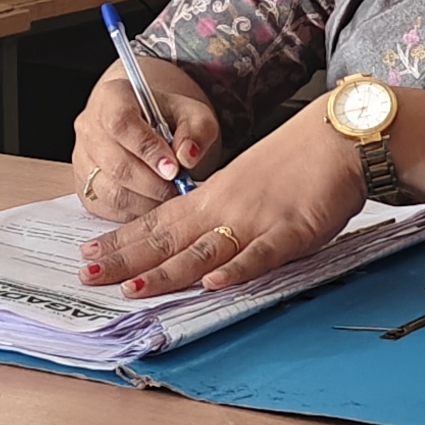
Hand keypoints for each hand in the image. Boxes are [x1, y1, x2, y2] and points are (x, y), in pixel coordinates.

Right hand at [71, 54, 221, 220]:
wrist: (148, 126)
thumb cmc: (168, 118)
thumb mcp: (192, 114)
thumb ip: (197, 130)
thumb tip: (187, 156)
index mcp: (112, 97)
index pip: (121, 123)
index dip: (147, 149)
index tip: (174, 168)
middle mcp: (89, 126)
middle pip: (115, 163)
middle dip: (153, 184)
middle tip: (179, 190)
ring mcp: (82, 158)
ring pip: (110, 191)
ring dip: (146, 202)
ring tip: (169, 198)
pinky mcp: (84, 185)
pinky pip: (107, 207)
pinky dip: (134, 212)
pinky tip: (153, 203)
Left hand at [80, 94, 365, 294]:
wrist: (336, 136)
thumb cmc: (295, 163)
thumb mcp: (244, 186)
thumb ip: (219, 215)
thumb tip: (195, 248)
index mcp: (211, 198)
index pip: (155, 223)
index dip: (120, 241)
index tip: (87, 254)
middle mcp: (224, 209)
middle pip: (166, 239)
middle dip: (125, 260)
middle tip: (88, 276)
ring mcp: (255, 220)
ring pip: (203, 251)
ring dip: (167, 272)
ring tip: (134, 289)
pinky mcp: (291, 230)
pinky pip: (261, 254)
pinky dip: (238, 269)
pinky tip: (216, 283)